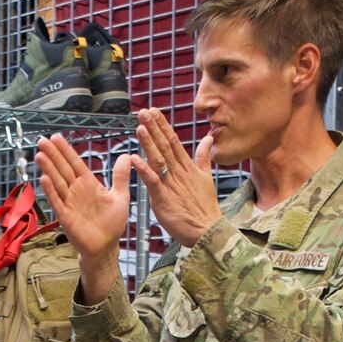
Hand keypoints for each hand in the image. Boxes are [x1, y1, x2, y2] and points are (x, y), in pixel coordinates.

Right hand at [34, 133, 131, 297]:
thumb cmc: (112, 223)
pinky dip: (51, 191)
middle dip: (53, 155)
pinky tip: (44, 179)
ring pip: (57, 182)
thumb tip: (127, 156)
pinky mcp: (66, 217)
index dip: (66, 151)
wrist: (106, 246)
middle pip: (63, 169)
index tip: (56, 137)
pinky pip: (57, 202)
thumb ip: (121, 177)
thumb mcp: (120, 197)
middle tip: (42, 140)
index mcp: (89, 184)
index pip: (75, 163)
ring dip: (48, 169)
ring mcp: (70, 203)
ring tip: (40, 154)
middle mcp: (76, 191)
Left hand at [128, 108, 220, 248]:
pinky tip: (134, 159)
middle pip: (165, 146)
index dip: (163, 125)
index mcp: (187, 167)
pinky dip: (143, 170)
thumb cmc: (204, 207)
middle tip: (143, 111)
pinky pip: (152, 182)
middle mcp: (179, 172)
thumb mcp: (205, 178)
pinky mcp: (164, 199)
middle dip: (154, 127)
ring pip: (158, 159)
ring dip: (149, 142)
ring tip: (140, 127)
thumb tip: (208, 138)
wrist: (208, 231)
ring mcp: (171, 185)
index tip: (154, 111)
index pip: (173, 141)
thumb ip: (203, 157)